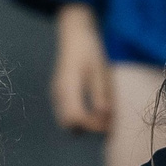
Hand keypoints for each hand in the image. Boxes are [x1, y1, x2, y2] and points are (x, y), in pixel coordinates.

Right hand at [50, 3, 112, 133]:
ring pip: (67, 121)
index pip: (75, 116)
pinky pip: (68, 113)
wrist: (74, 37)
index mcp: (68, 86)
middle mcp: (59, 93)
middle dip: (88, 128)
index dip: (92, 125)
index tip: (107, 126)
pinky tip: (96, 111)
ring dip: (85, 124)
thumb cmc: (89, 51)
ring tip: (103, 118)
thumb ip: (100, 93)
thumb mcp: (99, 70)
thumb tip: (104, 115)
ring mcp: (57, 94)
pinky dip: (81, 118)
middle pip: (69, 123)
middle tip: (107, 124)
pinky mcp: (60, 95)